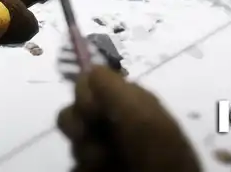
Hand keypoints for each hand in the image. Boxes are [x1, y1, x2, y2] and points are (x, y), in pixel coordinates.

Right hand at [57, 67, 199, 171]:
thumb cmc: (157, 158)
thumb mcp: (143, 119)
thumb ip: (115, 89)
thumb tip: (88, 68)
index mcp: (132, 102)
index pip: (90, 82)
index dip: (86, 96)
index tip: (95, 113)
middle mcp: (117, 121)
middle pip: (75, 109)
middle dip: (78, 125)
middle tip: (96, 141)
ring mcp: (107, 148)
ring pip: (73, 137)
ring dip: (84, 151)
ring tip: (104, 165)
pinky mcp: (97, 168)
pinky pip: (75, 162)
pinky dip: (84, 168)